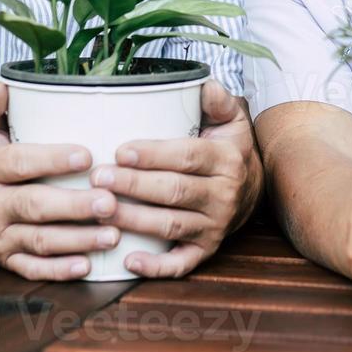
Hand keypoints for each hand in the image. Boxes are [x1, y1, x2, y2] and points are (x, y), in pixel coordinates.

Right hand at [0, 82, 120, 280]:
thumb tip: (1, 84)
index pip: (19, 163)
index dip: (52, 160)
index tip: (87, 156)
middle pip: (34, 206)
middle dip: (74, 206)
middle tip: (110, 202)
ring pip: (39, 241)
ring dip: (77, 241)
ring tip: (112, 234)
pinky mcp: (3, 259)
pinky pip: (31, 268)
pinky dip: (58, 271)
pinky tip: (87, 266)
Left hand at [91, 82, 259, 277]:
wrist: (253, 189)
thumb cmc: (228, 148)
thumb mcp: (230, 119)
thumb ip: (216, 99)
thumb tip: (201, 84)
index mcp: (226, 160)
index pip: (188, 156)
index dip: (154, 155)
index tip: (121, 151)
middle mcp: (224, 195)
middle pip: (174, 191)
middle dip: (134, 186)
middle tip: (99, 178)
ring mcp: (215, 226)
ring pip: (171, 226)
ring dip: (134, 221)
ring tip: (101, 211)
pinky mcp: (206, 250)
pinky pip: (181, 263)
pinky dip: (156, 267)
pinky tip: (129, 261)